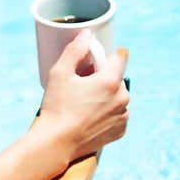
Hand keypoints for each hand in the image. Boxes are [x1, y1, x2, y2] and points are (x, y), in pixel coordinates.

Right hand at [37, 31, 128, 162]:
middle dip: (102, 79)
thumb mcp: (59, 74)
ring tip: (83, 104)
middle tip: (81, 87)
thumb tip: (87, 35)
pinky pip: (117, 115)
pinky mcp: (120, 131)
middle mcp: (123, 98)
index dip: (103, 59)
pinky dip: (107, 113)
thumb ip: (75, 50)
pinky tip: (89, 117)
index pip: (118, 58)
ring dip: (106, 97)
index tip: (90, 66)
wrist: (56, 143)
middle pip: (117, 79)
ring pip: (118, 97)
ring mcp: (123, 116)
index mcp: (111, 81)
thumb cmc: (56, 108)